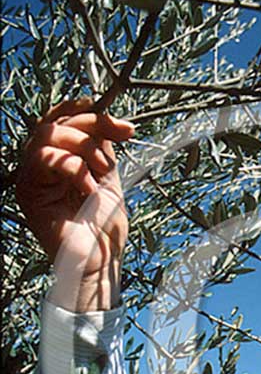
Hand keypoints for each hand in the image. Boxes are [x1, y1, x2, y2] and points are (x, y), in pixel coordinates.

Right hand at [16, 97, 133, 310]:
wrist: (99, 262)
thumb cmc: (103, 229)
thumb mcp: (108, 178)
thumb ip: (103, 149)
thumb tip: (108, 121)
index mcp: (61, 159)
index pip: (61, 120)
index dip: (83, 110)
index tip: (113, 115)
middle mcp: (43, 165)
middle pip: (55, 122)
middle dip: (91, 125)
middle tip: (119, 138)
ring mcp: (33, 177)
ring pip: (48, 135)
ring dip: (83, 145)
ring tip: (102, 169)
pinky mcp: (28, 191)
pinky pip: (44, 159)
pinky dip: (73, 166)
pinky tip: (88, 187)